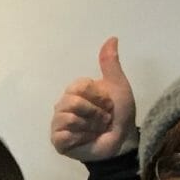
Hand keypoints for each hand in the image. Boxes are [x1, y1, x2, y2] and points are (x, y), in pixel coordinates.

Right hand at [48, 36, 138, 163]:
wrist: (122, 141)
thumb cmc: (119, 114)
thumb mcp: (118, 86)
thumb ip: (111, 64)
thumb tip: (113, 38)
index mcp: (75, 91)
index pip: (80, 87)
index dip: (98, 97)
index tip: (107, 104)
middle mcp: (63, 105)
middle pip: (73, 102)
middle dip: (95, 113)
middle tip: (103, 119)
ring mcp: (58, 123)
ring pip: (69, 118)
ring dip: (90, 126)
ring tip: (96, 130)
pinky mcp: (58, 141)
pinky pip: (63, 134)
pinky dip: (79, 137)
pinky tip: (85, 139)